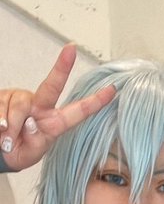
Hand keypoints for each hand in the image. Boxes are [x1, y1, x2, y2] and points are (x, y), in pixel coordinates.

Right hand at [0, 45, 114, 171]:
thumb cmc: (20, 151)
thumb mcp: (31, 153)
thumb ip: (34, 139)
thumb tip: (31, 122)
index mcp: (54, 122)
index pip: (77, 112)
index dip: (95, 102)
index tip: (112, 90)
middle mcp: (40, 106)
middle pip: (52, 86)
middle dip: (62, 68)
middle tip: (71, 49)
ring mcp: (21, 100)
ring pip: (19, 106)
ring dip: (12, 125)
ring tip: (8, 140)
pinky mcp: (3, 96)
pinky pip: (2, 107)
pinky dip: (0, 121)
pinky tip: (1, 130)